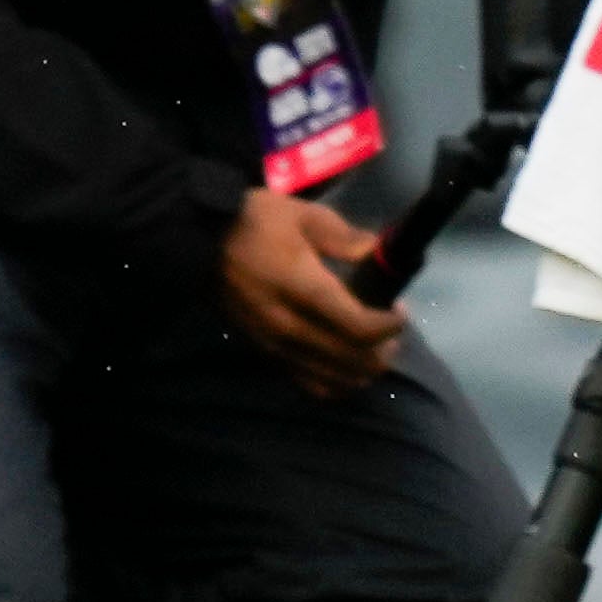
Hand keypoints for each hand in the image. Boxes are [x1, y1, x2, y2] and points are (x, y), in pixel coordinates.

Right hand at [218, 185, 406, 397]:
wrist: (200, 240)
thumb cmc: (256, 222)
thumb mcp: (306, 217)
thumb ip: (346, 239)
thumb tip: (379, 253)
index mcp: (306, 290)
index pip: (360, 328)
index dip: (390, 325)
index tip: (401, 311)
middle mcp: (292, 327)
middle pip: (352, 361)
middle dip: (382, 350)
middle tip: (392, 331)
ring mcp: (277, 346)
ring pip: (333, 380)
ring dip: (362, 370)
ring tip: (373, 349)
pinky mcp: (265, 354)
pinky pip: (308, 384)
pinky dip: (334, 382)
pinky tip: (344, 366)